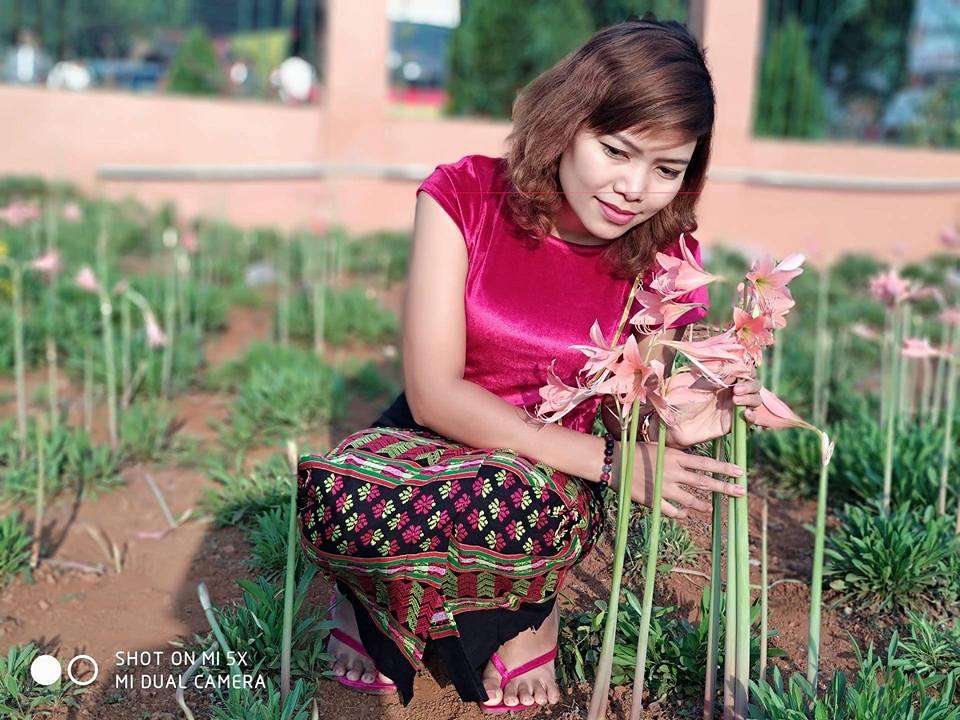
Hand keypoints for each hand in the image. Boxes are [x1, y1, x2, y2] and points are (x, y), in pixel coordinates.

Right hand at [610, 440, 745, 518]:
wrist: (613, 462)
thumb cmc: (635, 451)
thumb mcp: (659, 447)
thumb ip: (677, 456)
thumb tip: (694, 462)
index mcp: (675, 457)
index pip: (706, 463)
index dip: (724, 468)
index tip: (740, 472)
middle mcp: (672, 472)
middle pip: (704, 483)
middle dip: (725, 488)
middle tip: (741, 493)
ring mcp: (664, 488)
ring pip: (691, 500)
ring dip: (704, 505)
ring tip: (711, 507)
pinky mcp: (653, 500)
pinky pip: (672, 511)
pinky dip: (681, 514)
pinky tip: (685, 514)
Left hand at [657, 373, 762, 447]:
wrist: (668, 423)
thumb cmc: (675, 398)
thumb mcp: (689, 379)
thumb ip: (709, 371)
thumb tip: (732, 366)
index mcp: (721, 377)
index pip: (743, 369)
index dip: (746, 369)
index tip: (740, 372)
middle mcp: (729, 391)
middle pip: (753, 383)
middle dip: (750, 384)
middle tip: (736, 390)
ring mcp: (731, 407)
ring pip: (755, 399)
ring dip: (751, 398)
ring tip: (735, 400)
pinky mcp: (731, 423)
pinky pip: (750, 419)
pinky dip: (753, 415)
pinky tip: (745, 414)